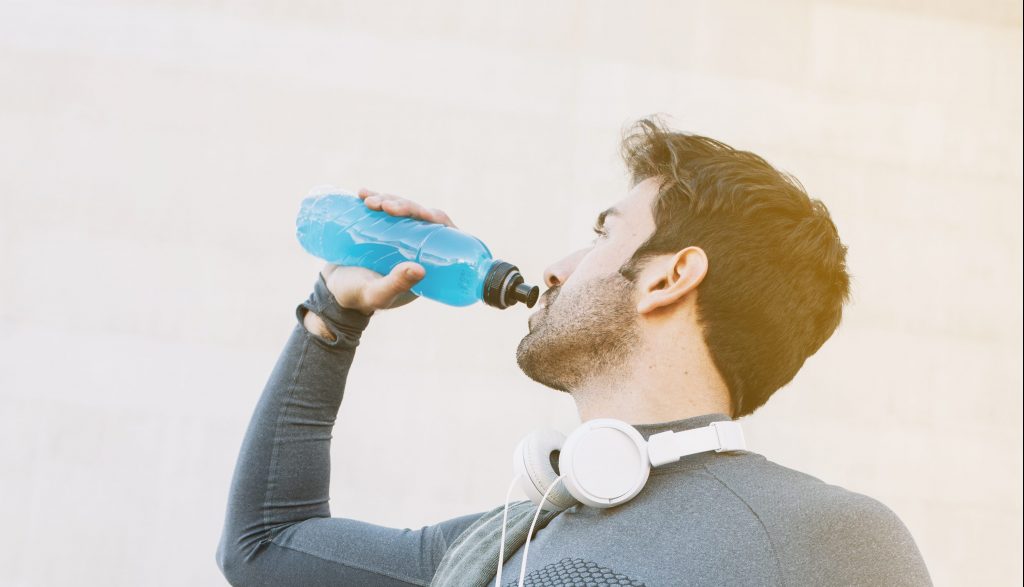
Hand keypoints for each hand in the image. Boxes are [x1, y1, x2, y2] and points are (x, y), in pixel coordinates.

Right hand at [319, 188, 458, 314]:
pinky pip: (382, 209)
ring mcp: (396, 237)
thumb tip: (422, 269)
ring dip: (388, 199)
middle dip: (405, 205)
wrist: (332, 293)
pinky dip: (374, 197)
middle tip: (385, 205)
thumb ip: (396, 285)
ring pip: (401, 210)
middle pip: (419, 217)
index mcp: (425, 263)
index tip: (419, 212)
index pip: (440, 234)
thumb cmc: (358, 298)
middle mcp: (414, 248)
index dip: (433, 217)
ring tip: (368, 201)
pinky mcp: (378, 230)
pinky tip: (362, 193)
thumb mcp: (377, 294)